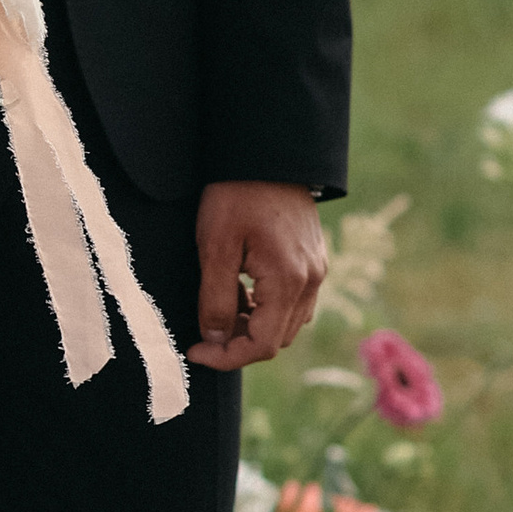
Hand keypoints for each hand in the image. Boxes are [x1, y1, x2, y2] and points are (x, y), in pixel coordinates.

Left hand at [189, 179, 329, 370]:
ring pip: (287, 323)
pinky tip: (241, 290)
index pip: (262, 345)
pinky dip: (267, 308)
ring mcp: (317, 269)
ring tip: (221, 307)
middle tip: (204, 330)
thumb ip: (217, 300)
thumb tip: (216, 340)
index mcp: (289, 280)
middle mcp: (311, 280)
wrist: (266, 153)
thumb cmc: (236, 194)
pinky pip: (294, 301)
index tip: (195, 351)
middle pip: (277, 339)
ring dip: (253, 326)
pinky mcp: (314, 259)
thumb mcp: (215, 247)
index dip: (226, 357)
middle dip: (239, 343)